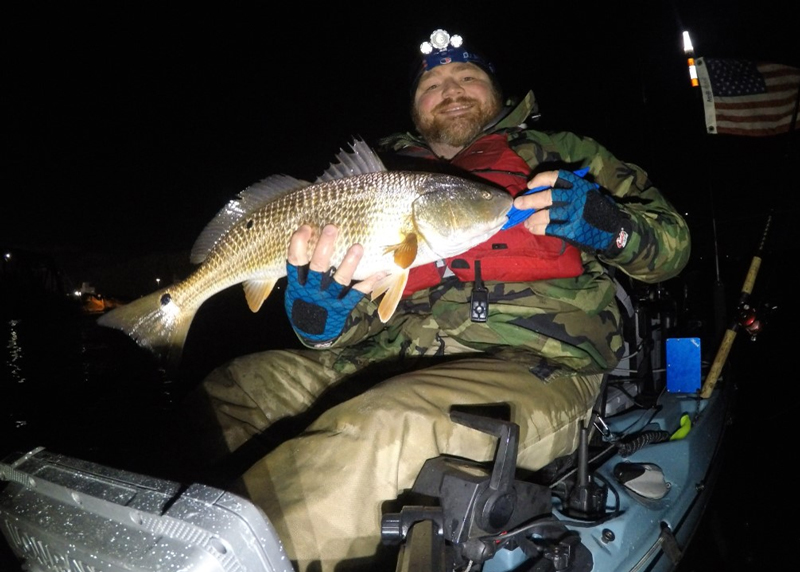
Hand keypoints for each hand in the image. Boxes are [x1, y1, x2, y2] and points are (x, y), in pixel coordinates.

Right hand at [284, 224, 383, 343]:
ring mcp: (328, 300)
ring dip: (349, 263)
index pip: (295, 261)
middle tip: (332, 228)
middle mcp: (313, 290)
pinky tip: (382, 272)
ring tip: (358, 247)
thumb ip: (301, 270)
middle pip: (318, 267)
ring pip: (340, 280)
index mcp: (298, 284)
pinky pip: (357, 293)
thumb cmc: (303, 303)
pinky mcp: (342, 308)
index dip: (299, 244)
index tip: (306, 227)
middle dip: (324, 247)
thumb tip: (310, 238)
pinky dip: (370, 283)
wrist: (311, 333)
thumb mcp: (294, 289)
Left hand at [514, 169, 628, 252]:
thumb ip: (570, 191)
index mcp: (579, 186)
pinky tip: (532, 229)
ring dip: (532, 218)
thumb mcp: (588, 194)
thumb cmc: (598, 211)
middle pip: (547, 196)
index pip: (557, 177)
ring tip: (526, 222)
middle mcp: (576, 197)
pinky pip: (549, 228)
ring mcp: (574, 214)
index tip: (530, 184)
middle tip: (518, 203)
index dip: (541, 179)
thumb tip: (540, 192)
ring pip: (546, 214)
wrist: (615, 231)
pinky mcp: (572, 230)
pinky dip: (538, 229)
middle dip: (529, 200)